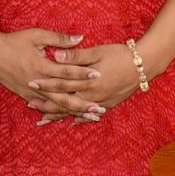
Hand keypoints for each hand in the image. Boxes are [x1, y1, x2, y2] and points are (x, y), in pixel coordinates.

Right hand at [0, 20, 103, 120]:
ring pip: (56, 105)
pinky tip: (69, 118)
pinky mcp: (27, 96)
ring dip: (74, 111)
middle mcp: (38, 82)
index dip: (83, 73)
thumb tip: (80, 37)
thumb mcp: (36, 35)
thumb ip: (59, 38)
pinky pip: (45, 107)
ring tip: (90, 116)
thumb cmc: (14, 41)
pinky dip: (58, 113)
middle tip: (100, 107)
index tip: (99, 75)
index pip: (67, 72)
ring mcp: (32, 92)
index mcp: (41, 66)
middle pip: (64, 96)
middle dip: (83, 103)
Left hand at [26, 43, 142, 113]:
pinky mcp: (109, 104)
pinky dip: (80, 119)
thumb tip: (55, 56)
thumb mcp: (97, 51)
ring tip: (43, 119)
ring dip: (59, 115)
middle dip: (46, 104)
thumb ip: (75, 56)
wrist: (144, 65)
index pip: (61, 84)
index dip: (45, 84)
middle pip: (64, 102)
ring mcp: (101, 102)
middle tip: (30, 104)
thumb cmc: (120, 54)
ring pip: (75, 112)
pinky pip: (91, 115)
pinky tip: (72, 123)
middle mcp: (92, 96)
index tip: (30, 83)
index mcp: (87, 82)